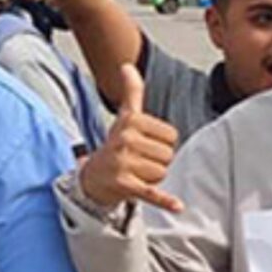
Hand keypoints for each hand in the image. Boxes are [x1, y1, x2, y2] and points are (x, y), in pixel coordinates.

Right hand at [77, 64, 182, 212]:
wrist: (94, 177)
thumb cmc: (116, 144)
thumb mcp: (124, 117)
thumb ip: (131, 91)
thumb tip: (127, 66)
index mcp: (131, 122)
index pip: (171, 135)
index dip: (162, 143)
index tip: (145, 145)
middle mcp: (126, 140)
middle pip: (168, 155)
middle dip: (158, 161)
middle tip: (139, 161)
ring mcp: (124, 163)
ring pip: (163, 173)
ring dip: (154, 178)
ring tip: (136, 173)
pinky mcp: (125, 185)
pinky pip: (152, 192)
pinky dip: (164, 200)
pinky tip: (177, 205)